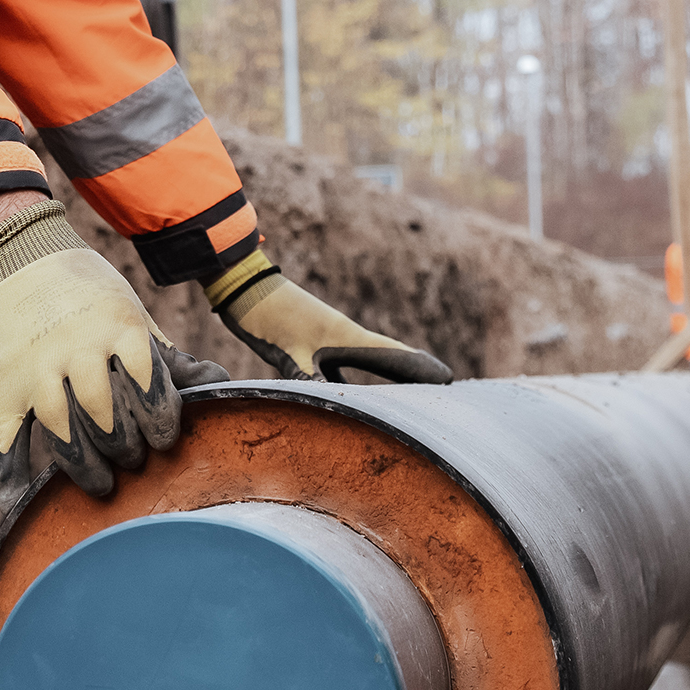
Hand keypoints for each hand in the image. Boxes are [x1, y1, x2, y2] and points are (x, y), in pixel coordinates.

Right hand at [0, 202, 194, 497]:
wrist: (20, 254)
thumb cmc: (89, 290)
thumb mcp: (132, 313)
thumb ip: (166, 355)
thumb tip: (218, 383)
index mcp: (119, 330)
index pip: (148, 388)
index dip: (159, 422)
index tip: (163, 441)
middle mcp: (79, 350)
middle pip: (106, 417)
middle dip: (124, 448)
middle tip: (132, 461)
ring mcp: (39, 369)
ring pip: (64, 431)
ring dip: (84, 466)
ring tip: (100, 484)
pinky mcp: (7, 383)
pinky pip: (12, 433)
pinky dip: (12, 471)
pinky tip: (20, 498)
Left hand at [210, 255, 451, 384]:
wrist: (242, 286)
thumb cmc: (266, 315)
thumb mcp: (286, 349)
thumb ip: (306, 377)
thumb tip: (325, 402)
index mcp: (345, 335)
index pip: (393, 355)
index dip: (419, 369)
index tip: (448, 379)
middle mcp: (342, 335)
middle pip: (386, 357)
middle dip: (412, 373)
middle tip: (441, 385)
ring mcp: (325, 337)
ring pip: (364, 361)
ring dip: (385, 376)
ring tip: (404, 393)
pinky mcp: (307, 341)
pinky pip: (340, 364)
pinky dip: (352, 379)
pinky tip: (348, 392)